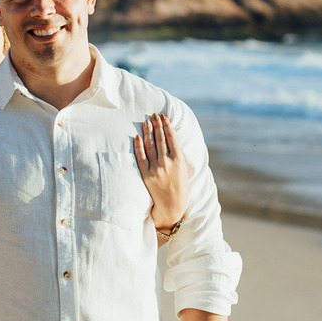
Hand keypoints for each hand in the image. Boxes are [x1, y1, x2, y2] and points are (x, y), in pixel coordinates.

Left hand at [133, 113, 187, 233]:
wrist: (172, 204)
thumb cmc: (180, 185)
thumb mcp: (184, 168)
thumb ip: (177, 153)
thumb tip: (171, 135)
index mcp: (178, 160)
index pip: (171, 138)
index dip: (167, 125)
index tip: (163, 117)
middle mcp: (167, 162)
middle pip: (160, 139)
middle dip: (157, 125)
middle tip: (153, 115)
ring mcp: (156, 168)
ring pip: (150, 146)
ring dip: (148, 132)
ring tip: (146, 122)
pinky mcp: (146, 174)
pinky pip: (141, 157)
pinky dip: (138, 146)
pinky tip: (137, 137)